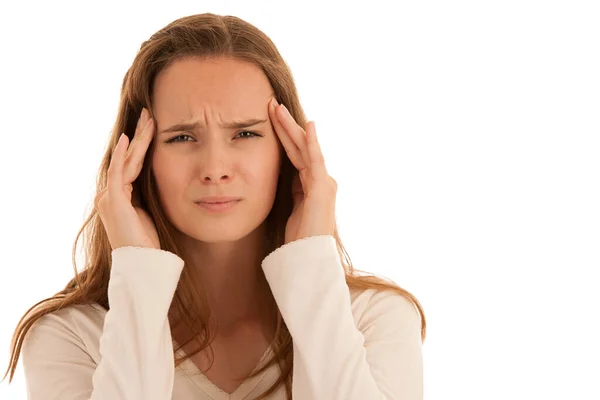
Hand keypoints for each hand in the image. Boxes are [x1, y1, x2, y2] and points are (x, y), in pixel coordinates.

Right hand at [94, 107, 159, 249]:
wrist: (142, 263)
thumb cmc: (149, 242)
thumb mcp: (151, 213)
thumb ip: (149, 197)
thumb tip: (164, 183)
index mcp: (119, 197)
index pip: (131, 164)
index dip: (141, 145)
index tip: (152, 127)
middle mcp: (110, 195)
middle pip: (127, 158)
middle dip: (139, 135)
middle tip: (149, 114)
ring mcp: (109, 198)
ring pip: (125, 161)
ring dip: (138, 139)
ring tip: (148, 120)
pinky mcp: (113, 201)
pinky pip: (118, 172)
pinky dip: (122, 155)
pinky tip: (129, 139)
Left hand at [268, 98, 336, 243]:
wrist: (308, 258)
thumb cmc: (299, 239)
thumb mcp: (292, 209)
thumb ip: (292, 192)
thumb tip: (283, 178)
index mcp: (311, 185)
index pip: (295, 154)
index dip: (283, 136)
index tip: (270, 119)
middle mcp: (321, 180)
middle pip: (299, 146)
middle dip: (285, 125)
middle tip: (271, 105)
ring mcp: (323, 182)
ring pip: (305, 148)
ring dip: (291, 127)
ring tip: (276, 109)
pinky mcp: (322, 187)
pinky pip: (315, 160)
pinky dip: (312, 142)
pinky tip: (308, 125)